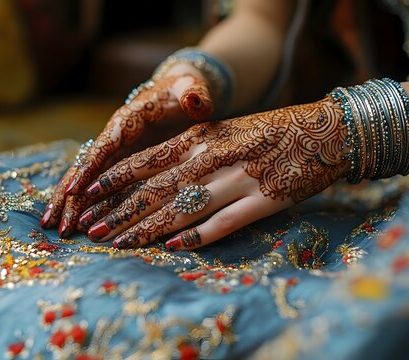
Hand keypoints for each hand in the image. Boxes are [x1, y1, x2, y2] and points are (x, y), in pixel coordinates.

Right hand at [40, 72, 214, 235]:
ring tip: (56, 228)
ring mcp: (115, 151)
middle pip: (87, 167)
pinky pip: (99, 185)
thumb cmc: (185, 90)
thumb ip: (193, 94)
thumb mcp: (190, 88)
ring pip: (87, 179)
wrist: (180, 90)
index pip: (106, 145)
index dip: (90, 168)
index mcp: (129, 118)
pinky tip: (74, 224)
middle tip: (56, 221)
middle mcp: (114, 136)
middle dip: (71, 194)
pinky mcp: (120, 162)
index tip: (75, 190)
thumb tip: (194, 99)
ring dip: (72, 203)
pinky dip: (86, 203)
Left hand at [78, 97, 349, 249]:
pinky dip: (196, 236)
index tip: (87, 195)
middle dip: (119, 211)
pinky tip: (172, 247)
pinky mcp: (262, 202)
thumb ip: (187, 151)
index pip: (146, 161)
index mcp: (199, 138)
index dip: (114, 180)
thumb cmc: (264, 132)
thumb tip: (149, 174)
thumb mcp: (220, 132)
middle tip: (90, 228)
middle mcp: (211, 158)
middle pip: (155, 190)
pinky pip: (222, 223)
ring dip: (145, 228)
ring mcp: (236, 181)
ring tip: (117, 243)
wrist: (321, 132)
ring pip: (181, 209)